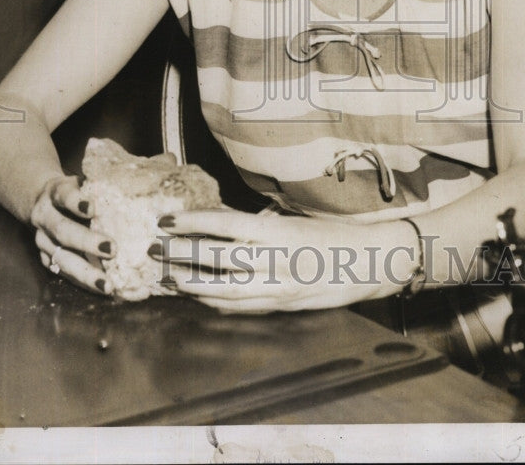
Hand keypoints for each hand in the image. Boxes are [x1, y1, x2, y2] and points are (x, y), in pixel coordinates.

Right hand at [30, 174, 115, 295]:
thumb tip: (138, 191)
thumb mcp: (82, 181)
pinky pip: (61, 273)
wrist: (39, 199)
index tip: (93, 208)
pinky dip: (81, 282)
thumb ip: (100, 187)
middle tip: (112, 250)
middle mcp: (44, 216)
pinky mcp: (44, 257)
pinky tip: (100, 288)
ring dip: (84, 272)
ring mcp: (42, 239)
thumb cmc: (74, 189)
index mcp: (55, 192)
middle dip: (86, 242)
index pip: (64, 195)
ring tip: (106, 284)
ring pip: (60, 258)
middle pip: (62, 230)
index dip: (76, 202)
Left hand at [152, 209, 416, 313]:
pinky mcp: (282, 306)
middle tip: (155, 248)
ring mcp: (278, 288)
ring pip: (223, 289)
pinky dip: (216, 303)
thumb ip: (258, 223)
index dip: (192, 222)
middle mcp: (275, 261)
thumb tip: (218, 221)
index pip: (224, 224)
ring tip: (168, 277)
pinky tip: (198, 298)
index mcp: (278, 231)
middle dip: (181, 254)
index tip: (167, 219)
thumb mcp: (293, 218)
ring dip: (191, 284)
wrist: (369, 261)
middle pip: (216, 258)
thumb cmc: (332, 233)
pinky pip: (241, 307)